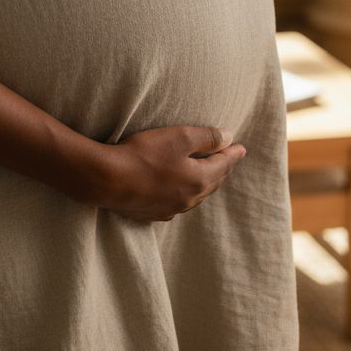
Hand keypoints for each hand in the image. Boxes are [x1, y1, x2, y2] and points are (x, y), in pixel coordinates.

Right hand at [90, 125, 246, 221]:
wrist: (109, 180)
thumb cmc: (145, 154)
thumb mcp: (179, 137)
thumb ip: (206, 137)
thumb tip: (229, 138)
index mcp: (199, 179)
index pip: (223, 165)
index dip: (233, 154)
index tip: (241, 148)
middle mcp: (189, 199)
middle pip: (212, 182)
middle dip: (221, 169)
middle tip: (227, 159)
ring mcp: (171, 209)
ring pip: (195, 195)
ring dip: (204, 183)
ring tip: (207, 174)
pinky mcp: (153, 213)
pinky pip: (177, 204)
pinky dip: (184, 194)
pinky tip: (179, 192)